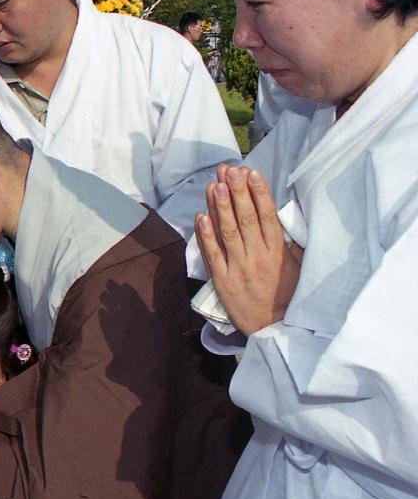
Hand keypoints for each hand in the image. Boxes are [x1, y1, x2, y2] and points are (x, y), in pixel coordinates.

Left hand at [197, 164, 301, 335]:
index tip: (252, 172)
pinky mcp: (223, 281)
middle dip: (237, 192)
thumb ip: (290, 241)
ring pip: (228, 232)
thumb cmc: (287, 295)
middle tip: (229, 170)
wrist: (274, 329)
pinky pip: (213, 255)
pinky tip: (201, 216)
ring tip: (215, 185)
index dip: (259, 192)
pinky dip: (206, 235)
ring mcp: (239, 268)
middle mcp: (258, 256)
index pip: (267, 216)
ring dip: (220, 207)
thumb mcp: (298, 266)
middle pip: (246, 218)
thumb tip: (284, 215)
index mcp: (278, 251)